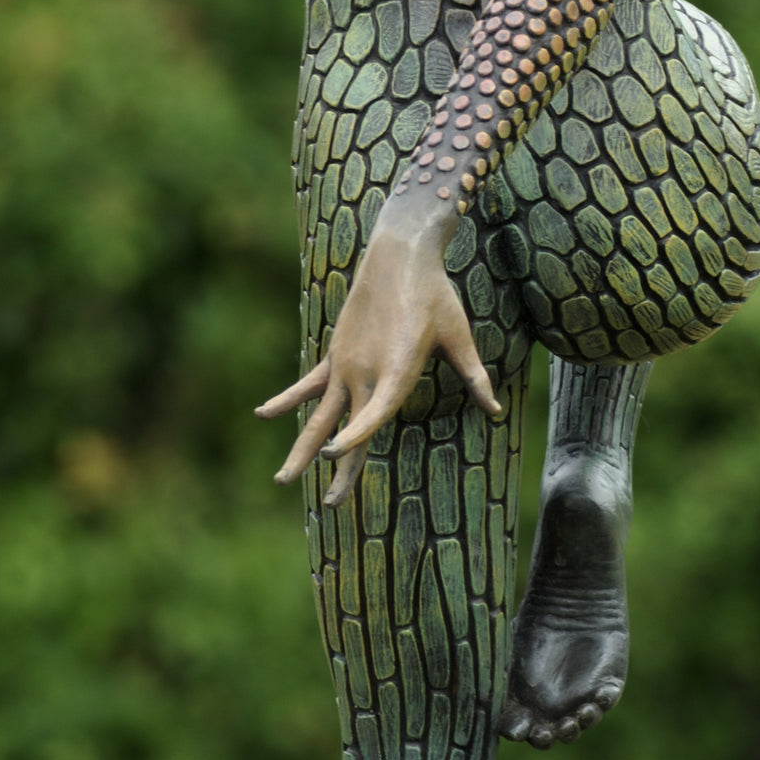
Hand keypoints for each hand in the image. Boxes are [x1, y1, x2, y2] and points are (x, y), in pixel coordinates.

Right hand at [256, 192, 500, 505]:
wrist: (400, 253)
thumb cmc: (435, 294)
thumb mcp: (458, 335)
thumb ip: (474, 375)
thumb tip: (496, 411)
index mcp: (397, 368)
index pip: (376, 412)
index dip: (357, 435)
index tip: (337, 456)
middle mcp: (367, 370)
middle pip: (348, 428)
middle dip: (339, 470)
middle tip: (332, 506)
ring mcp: (346, 362)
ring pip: (320, 414)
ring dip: (303, 447)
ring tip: (282, 479)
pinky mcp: (337, 351)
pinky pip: (310, 383)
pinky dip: (286, 398)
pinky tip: (262, 414)